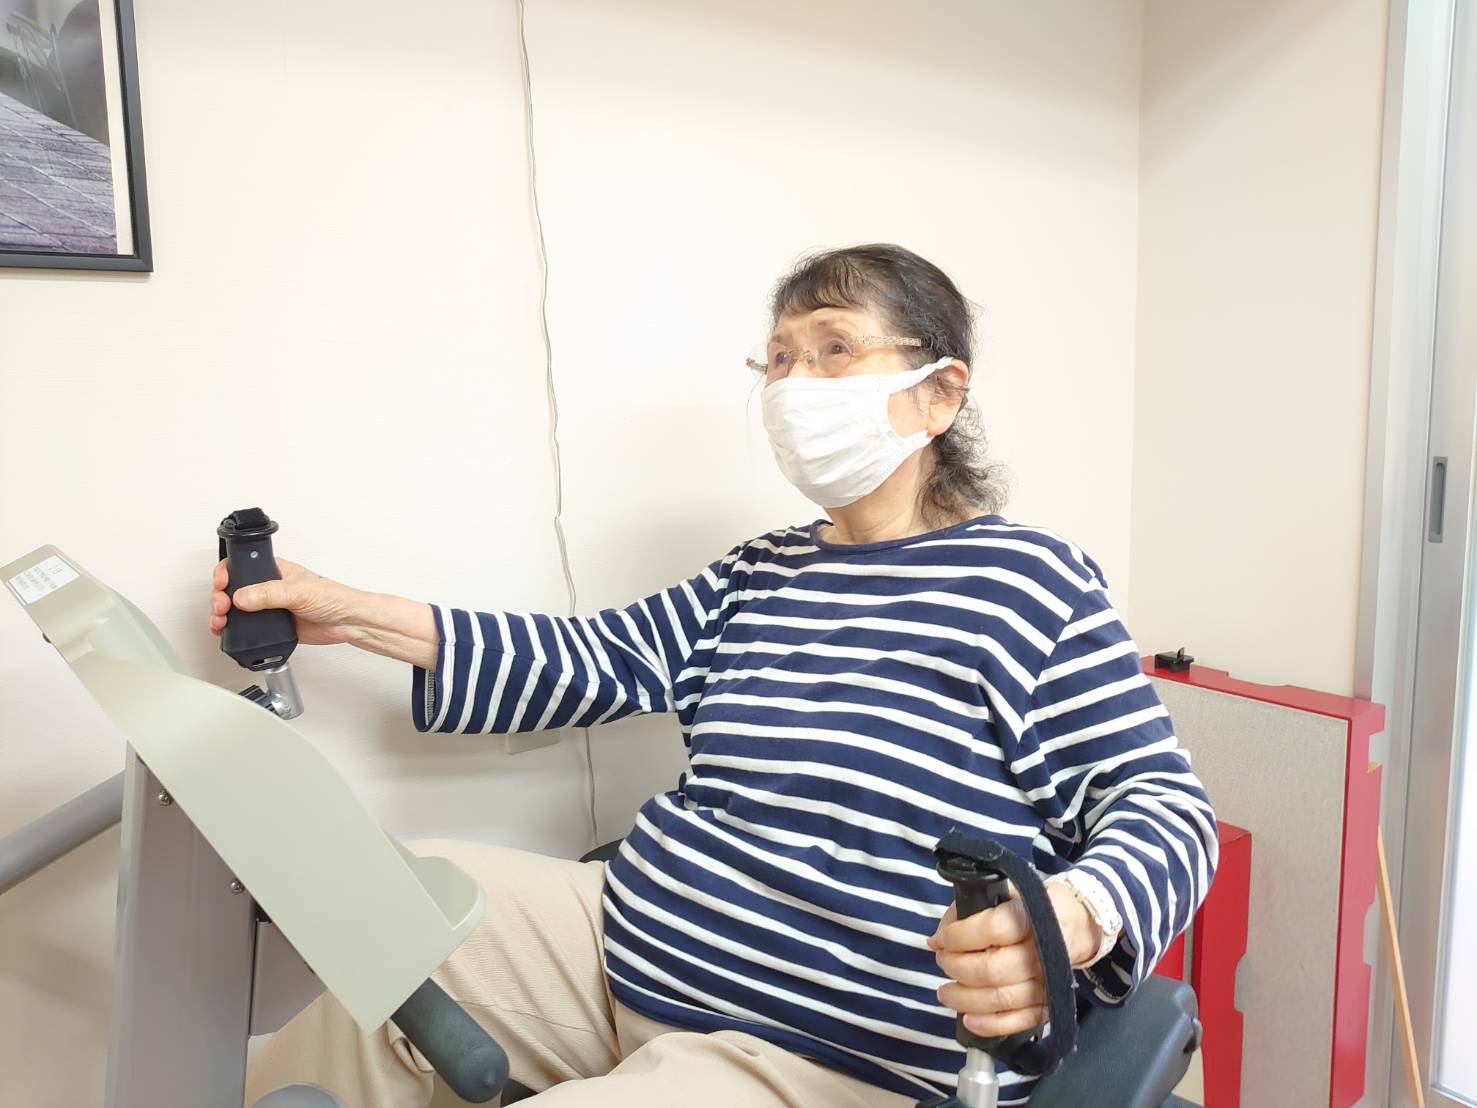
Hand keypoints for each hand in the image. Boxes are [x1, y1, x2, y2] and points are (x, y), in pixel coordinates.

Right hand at [209, 557, 364, 646]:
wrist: (347, 623)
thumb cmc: (332, 597)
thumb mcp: (298, 591)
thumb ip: (269, 594)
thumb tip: (242, 596)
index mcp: (274, 569)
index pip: (241, 566)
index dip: (225, 574)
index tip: (221, 585)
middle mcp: (268, 587)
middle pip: (233, 589)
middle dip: (220, 597)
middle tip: (221, 607)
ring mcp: (268, 607)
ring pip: (236, 609)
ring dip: (222, 615)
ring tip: (219, 622)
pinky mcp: (271, 625)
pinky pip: (246, 627)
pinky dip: (233, 630)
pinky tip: (228, 632)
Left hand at [928, 882, 1101, 1037]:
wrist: (1072, 924)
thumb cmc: (1026, 909)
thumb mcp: (999, 894)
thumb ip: (966, 912)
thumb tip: (937, 940)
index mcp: (1029, 916)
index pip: (992, 928)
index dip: (959, 936)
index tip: (942, 939)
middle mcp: (1041, 950)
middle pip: (991, 969)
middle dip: (956, 968)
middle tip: (943, 961)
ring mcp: (1046, 981)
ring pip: (1000, 998)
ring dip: (964, 999)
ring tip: (945, 992)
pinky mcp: (1048, 1004)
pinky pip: (1018, 1022)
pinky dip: (989, 1025)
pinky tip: (968, 1019)